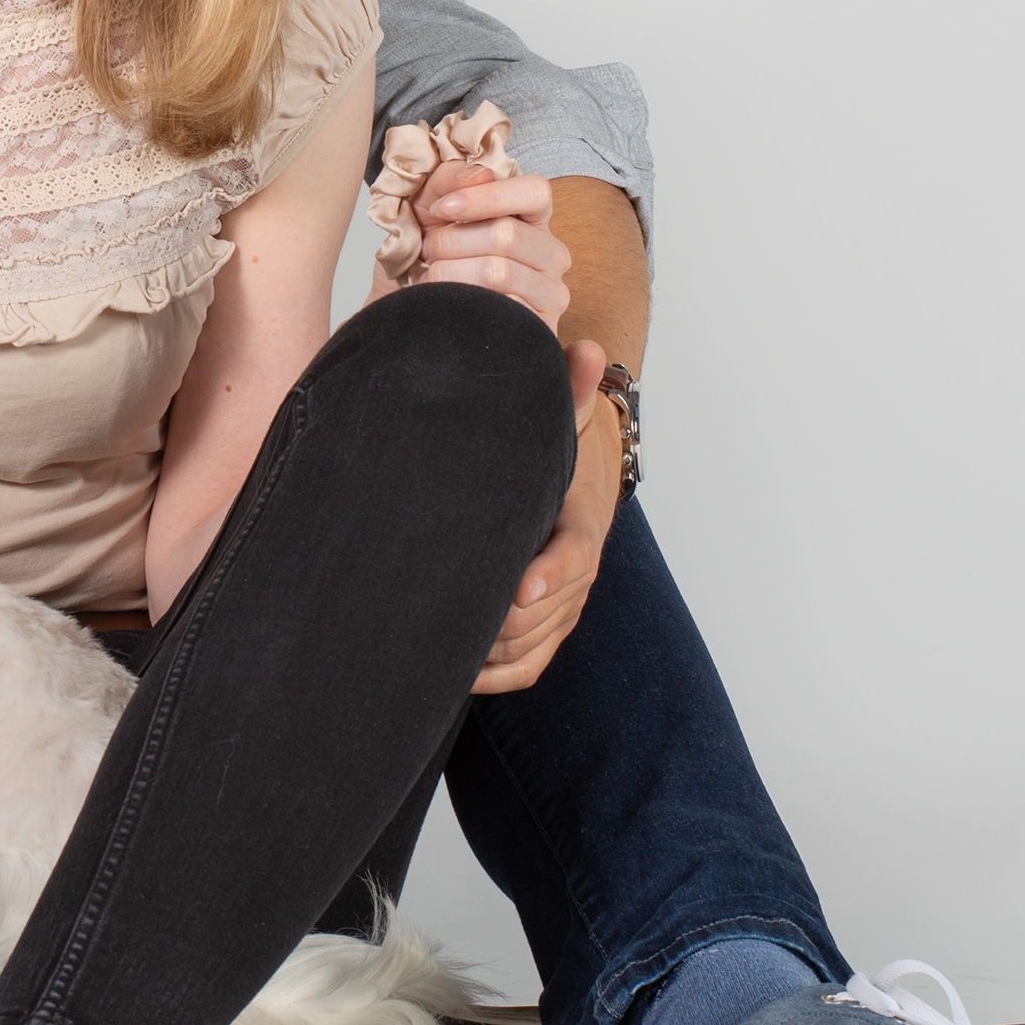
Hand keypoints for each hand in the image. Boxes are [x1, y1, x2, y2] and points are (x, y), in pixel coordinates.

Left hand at [402, 161, 572, 332]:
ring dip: (449, 273)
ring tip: (433, 278)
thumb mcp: (428, 213)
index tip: (442, 208)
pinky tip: (448, 303)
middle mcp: (551, 255)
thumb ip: (448, 181)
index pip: (535, 191)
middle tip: (428, 253)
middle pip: (506, 234)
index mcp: (532, 220)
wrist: (416, 318)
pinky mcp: (539, 330)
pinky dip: (458, 302)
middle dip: (451, 242)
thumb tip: (477, 173)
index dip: (487, 196)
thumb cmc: (430, 263)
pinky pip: (497, 310)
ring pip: (497, 271)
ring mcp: (550, 294)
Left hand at [478, 338, 617, 694]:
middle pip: (546, 615)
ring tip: (435, 647)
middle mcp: (578, 572)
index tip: (517, 591)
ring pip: (532, 646)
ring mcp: (564, 605)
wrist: (582, 478)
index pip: (573, 557)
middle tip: (444, 620)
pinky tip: (450, 674)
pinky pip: (526, 667)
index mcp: (581, 523)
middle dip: (500, 624)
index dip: (547, 577)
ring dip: (488, 653)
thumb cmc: (557, 447)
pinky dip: (492, 677)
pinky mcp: (547, 628)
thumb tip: (588, 347)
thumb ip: (570, 390)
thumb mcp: (564, 418)